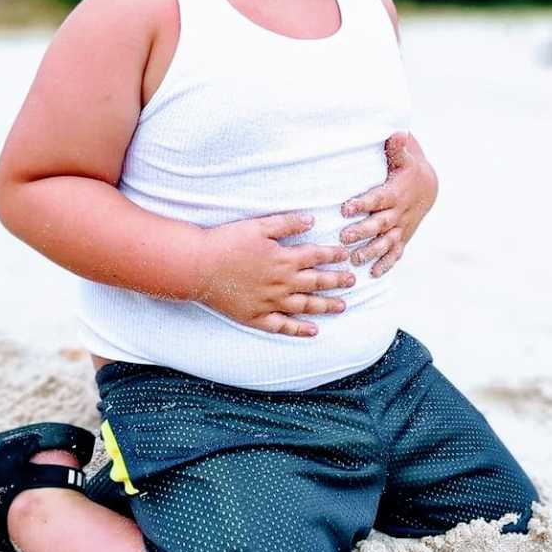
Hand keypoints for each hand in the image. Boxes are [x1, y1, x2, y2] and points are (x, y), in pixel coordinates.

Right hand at [191, 211, 356, 336]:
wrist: (198, 266)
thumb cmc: (226, 242)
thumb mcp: (258, 226)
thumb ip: (287, 223)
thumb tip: (312, 220)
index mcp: (284, 258)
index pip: (316, 256)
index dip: (333, 254)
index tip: (346, 255)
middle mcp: (282, 282)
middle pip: (316, 282)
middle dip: (337, 281)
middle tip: (352, 281)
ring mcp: (271, 302)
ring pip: (305, 306)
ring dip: (326, 306)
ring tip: (343, 307)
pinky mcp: (256, 317)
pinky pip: (283, 326)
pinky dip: (299, 329)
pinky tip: (313, 331)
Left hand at [339, 132, 438, 276]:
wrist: (428, 186)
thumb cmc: (408, 169)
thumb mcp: (406, 157)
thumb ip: (398, 148)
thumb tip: (397, 132)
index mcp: (394, 193)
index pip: (377, 199)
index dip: (362, 204)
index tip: (346, 208)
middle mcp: (398, 213)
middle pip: (379, 224)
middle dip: (363, 231)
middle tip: (344, 237)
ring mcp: (401, 227)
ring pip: (386, 242)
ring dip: (371, 251)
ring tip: (356, 259)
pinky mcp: (403, 237)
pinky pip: (396, 253)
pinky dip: (386, 264)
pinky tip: (374, 274)